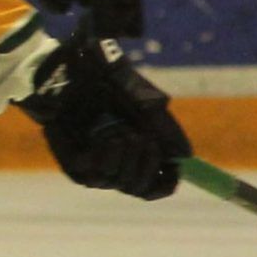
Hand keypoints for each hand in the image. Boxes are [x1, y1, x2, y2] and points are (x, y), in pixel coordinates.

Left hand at [19, 35, 190, 198]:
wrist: (78, 68)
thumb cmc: (113, 84)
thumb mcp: (148, 105)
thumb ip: (167, 131)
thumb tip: (185, 155)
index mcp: (133, 154)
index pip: (151, 186)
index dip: (164, 183)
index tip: (173, 170)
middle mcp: (114, 163)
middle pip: (136, 187)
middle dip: (147, 166)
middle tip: (147, 141)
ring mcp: (92, 164)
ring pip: (115, 182)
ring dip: (126, 161)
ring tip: (125, 134)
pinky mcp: (72, 162)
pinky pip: (93, 174)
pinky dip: (107, 157)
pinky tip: (110, 138)